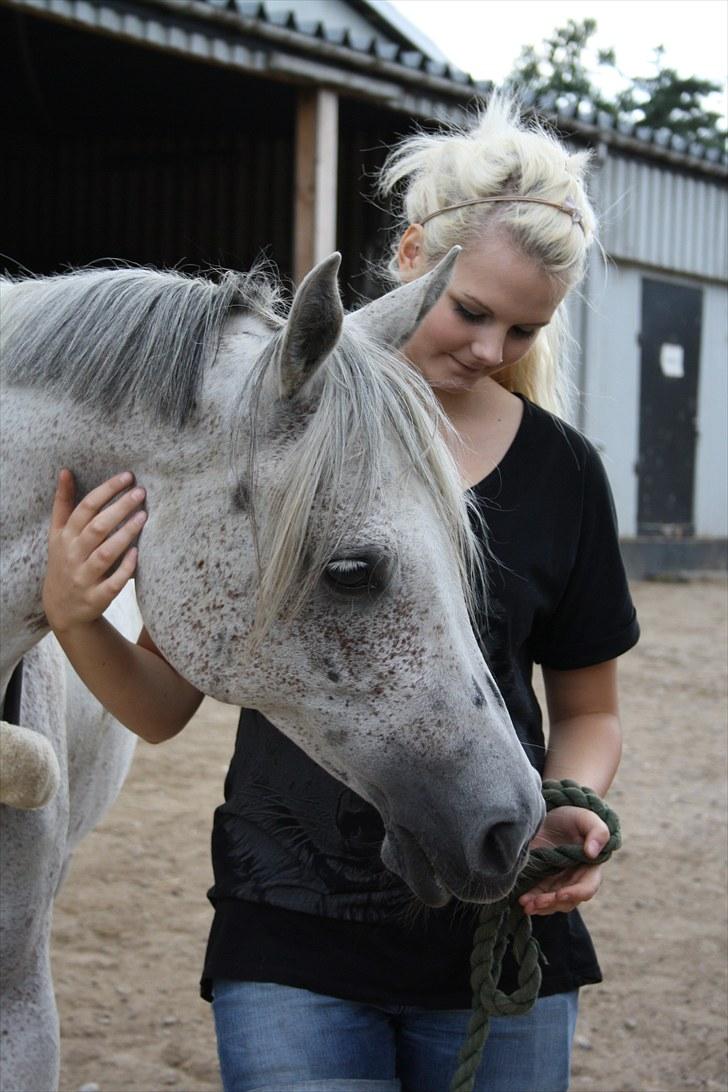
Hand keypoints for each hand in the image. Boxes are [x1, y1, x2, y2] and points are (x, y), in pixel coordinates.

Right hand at [43, 469, 145, 632]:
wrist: (62, 608)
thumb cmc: (64, 562)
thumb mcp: (57, 534)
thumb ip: (63, 504)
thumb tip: (65, 471)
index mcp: (65, 537)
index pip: (85, 508)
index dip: (106, 491)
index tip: (127, 477)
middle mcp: (73, 555)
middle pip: (96, 528)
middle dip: (119, 508)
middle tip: (140, 492)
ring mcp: (84, 577)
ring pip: (105, 554)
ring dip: (124, 535)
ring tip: (143, 517)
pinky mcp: (96, 597)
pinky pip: (112, 583)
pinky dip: (124, 569)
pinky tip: (137, 553)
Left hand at [519, 805, 608, 916]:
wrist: (550, 814)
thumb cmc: (572, 816)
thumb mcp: (586, 817)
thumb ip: (597, 831)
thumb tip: (593, 853)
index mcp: (590, 867)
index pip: (587, 887)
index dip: (575, 893)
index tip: (560, 894)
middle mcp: (576, 879)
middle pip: (568, 900)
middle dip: (553, 903)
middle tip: (537, 902)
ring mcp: (559, 881)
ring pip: (553, 902)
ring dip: (541, 906)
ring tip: (525, 904)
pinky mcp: (543, 880)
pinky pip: (539, 896)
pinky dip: (532, 901)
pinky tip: (522, 901)